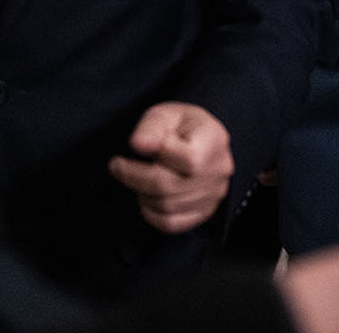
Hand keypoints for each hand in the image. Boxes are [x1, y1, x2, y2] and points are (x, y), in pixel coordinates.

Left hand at [108, 102, 233, 233]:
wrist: (195, 140)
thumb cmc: (179, 126)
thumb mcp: (165, 114)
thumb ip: (152, 127)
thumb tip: (138, 145)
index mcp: (215, 140)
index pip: (190, 159)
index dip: (157, 154)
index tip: (134, 146)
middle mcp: (220, 169)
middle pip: (171, 186)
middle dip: (135, 177)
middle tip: (118, 167)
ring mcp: (214, 194)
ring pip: (167, 206)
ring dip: (142, 194)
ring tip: (136, 178)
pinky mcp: (203, 212)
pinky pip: (171, 224)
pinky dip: (151, 213)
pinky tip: (146, 196)